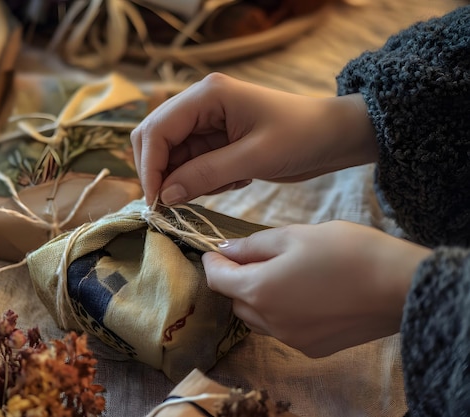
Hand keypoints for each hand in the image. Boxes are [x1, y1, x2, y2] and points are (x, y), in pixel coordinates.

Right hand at [131, 73, 377, 204]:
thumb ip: (205, 175)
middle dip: (160, 173)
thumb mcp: (253, 158)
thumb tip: (164, 196)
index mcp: (207, 94)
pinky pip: (191, 164)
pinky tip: (234, 182)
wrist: (334, 137)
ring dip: (185, 179)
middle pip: (155, 138)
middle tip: (173, 204)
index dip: (150, 167)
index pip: (158, 129)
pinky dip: (201, 180)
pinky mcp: (214, 140)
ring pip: (171, 155)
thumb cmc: (301, 137)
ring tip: (226, 186)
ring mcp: (206, 121)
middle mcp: (200, 103)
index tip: (156, 202)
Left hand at [203, 221, 432, 357]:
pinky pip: (283, 329)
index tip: (215, 250)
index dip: (212, 262)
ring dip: (257, 297)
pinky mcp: (314, 348)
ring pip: (258, 318)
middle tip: (255, 256)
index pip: (217, 280)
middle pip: (236, 301)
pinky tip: (303, 293)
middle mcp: (270, 322)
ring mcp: (292, 339)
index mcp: (259, 291)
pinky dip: (281, 312)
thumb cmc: (345, 251)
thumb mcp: (293, 236)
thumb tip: (226, 250)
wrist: (398, 285)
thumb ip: (253, 246)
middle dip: (237, 279)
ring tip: (280, 273)